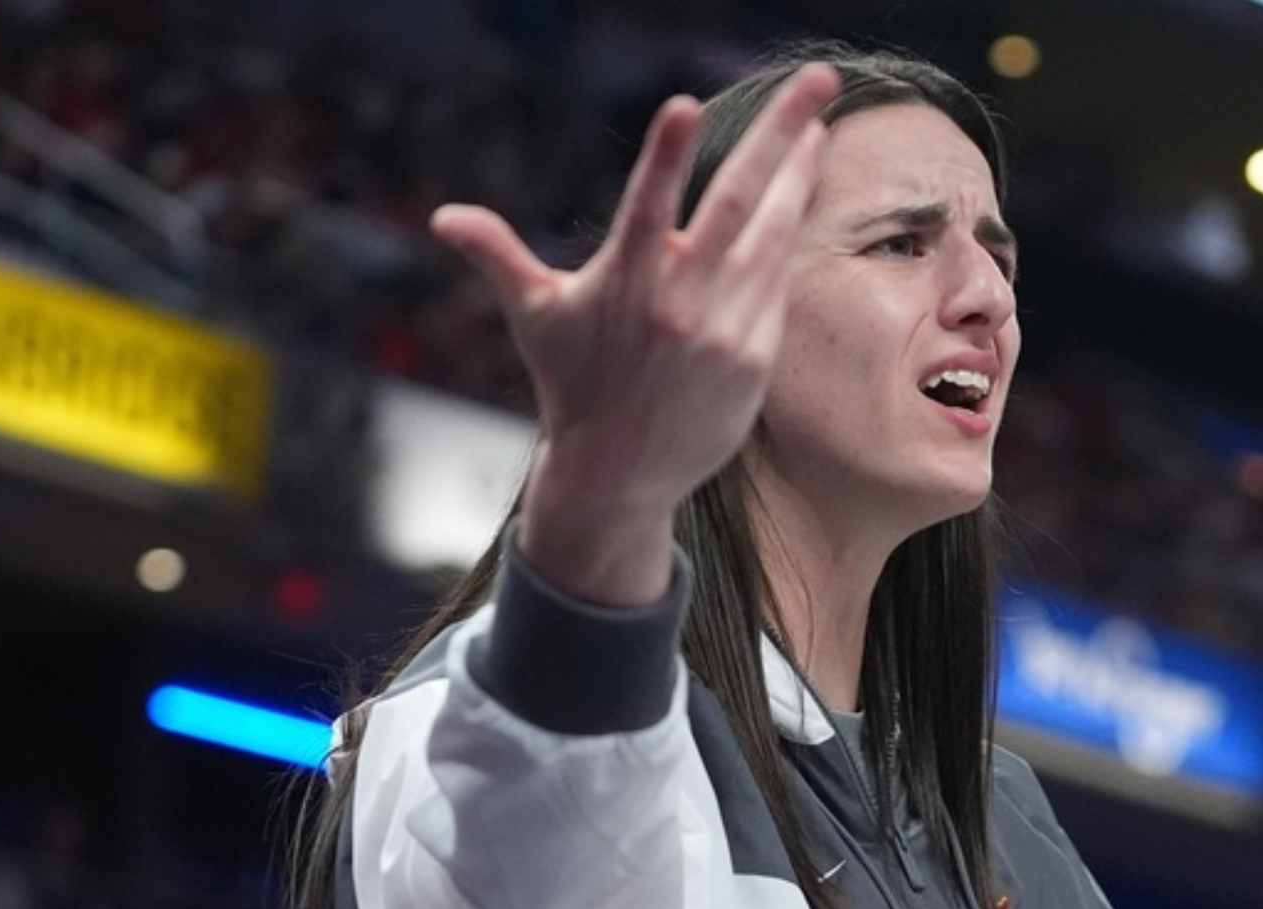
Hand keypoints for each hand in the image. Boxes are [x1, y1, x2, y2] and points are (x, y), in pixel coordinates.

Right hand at [428, 63, 839, 604]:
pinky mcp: (754, 356)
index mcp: (626, 281)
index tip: (683, 104)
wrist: (620, 474)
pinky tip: (801, 191)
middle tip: (818, 80)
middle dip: (781, 135)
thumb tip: (442, 217)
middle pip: (739, 202)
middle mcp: (681, 301)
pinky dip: (788, 235)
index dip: (663, 157)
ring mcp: (725, 329)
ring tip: (819, 126)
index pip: (646, 206)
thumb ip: (498, 257)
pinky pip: (777, 282)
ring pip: (773, 235)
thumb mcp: (534, 317)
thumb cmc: (572, 385)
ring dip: (797, 175)